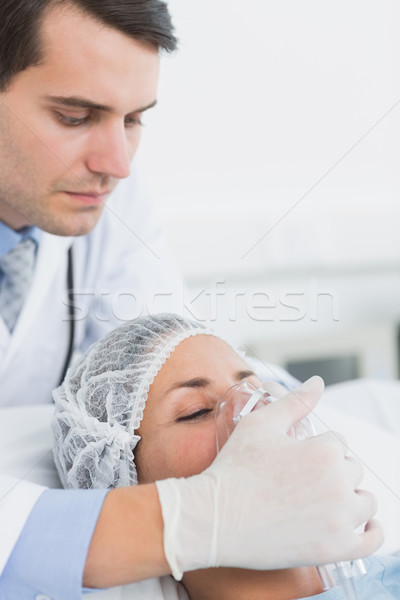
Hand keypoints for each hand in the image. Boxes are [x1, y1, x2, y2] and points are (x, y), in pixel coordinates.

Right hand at [156, 376, 382, 578]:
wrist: (215, 518)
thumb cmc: (235, 469)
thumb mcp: (262, 424)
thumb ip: (296, 401)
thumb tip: (318, 382)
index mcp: (325, 451)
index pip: (338, 442)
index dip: (317, 447)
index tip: (298, 459)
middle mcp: (339, 484)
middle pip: (352, 470)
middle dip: (332, 471)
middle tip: (302, 480)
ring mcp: (339, 520)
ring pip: (365, 501)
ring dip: (351, 496)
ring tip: (325, 499)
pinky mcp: (334, 550)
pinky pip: (371, 541)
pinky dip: (373, 531)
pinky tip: (367, 524)